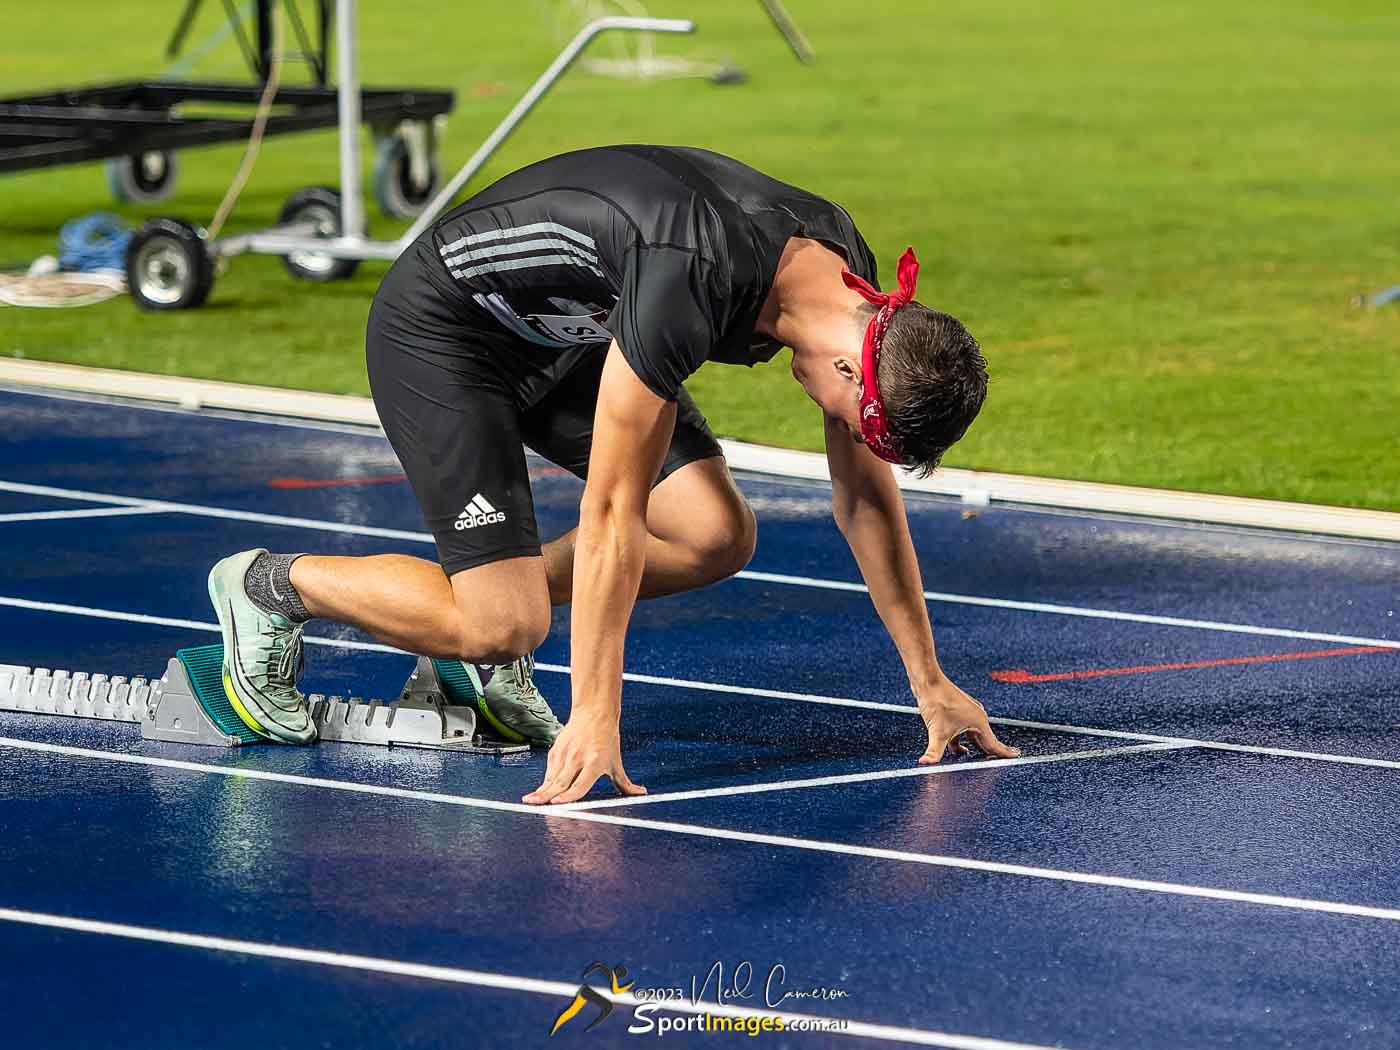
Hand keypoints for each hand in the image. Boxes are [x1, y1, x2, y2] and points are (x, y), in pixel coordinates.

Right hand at [522, 711, 646, 804]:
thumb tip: (641, 793)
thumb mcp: (616, 762)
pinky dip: (545, 782)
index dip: (568, 795)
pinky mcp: (556, 750)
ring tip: (530, 801)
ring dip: (541, 790)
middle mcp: (578, 759)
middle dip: (546, 796)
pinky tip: (539, 791)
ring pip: (551, 777)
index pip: (579, 784)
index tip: (557, 802)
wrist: (594, 713)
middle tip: (535, 805)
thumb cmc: (607, 738)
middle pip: (560, 782)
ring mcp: (565, 754)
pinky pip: (549, 770)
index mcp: (594, 763)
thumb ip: (625, 783)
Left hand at [917, 678, 1020, 764]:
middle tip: (997, 766)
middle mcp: (976, 717)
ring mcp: (967, 714)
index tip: (1017, 757)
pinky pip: (963, 731)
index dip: (1004, 753)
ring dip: (974, 748)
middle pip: (985, 741)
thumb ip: (934, 751)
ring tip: (977, 762)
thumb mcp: (937, 731)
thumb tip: (926, 763)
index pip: (993, 743)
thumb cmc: (937, 700)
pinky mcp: (957, 712)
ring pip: (973, 736)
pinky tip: (958, 750)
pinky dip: (962, 741)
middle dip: (990, 754)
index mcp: (978, 722)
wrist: (928, 681)